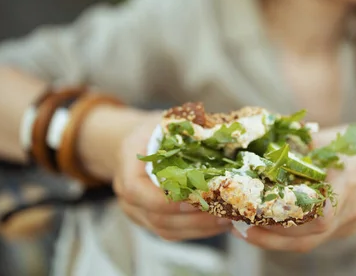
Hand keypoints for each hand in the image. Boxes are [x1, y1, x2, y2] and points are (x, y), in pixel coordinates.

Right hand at [113, 114, 231, 240]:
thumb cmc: (154, 132)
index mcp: (127, 168)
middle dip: (193, 219)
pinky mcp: (152, 222)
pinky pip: (173, 232)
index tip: (195, 197)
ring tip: (228, 219)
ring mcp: (139, 213)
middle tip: (224, 212)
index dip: (165, 200)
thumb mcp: (165, 123)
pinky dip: (197, 230)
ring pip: (167, 230)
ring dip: (200, 228)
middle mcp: (129, 197)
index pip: (137, 191)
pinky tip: (219, 222)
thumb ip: (186, 130)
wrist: (136, 145)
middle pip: (157, 218)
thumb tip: (220, 132)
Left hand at [234, 120, 355, 251]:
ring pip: (311, 241)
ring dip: (276, 238)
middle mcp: (350, 209)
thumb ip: (300, 144)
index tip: (253, 214)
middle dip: (270, 237)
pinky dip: (290, 232)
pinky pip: (316, 234)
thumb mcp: (332, 137)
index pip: (318, 216)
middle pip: (309, 239)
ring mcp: (351, 221)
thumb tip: (261, 144)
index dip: (283, 221)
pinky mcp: (348, 224)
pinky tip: (268, 222)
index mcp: (349, 184)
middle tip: (239, 226)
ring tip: (246, 226)